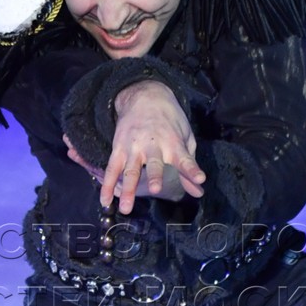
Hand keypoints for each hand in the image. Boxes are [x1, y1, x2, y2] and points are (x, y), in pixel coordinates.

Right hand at [100, 81, 204, 213]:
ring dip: (128, 189)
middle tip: (156, 190)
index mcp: (173, 143)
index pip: (185, 158)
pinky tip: (105, 201)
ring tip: (126, 208)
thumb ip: (190, 166)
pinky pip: (111, 169)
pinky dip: (107, 186)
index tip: (199, 179)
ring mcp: (133, 148)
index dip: (192, 169)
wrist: (145, 97)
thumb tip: (199, 191)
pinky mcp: (118, 148)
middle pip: (154, 163)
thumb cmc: (170, 122)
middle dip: (155, 176)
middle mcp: (153, 146)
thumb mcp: (185, 139)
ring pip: (130, 170)